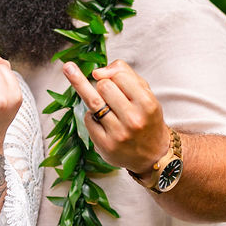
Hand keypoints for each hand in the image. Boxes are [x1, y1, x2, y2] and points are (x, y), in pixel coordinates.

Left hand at [63, 58, 169, 175]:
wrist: (154, 154)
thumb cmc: (146, 118)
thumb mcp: (145, 93)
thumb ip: (124, 74)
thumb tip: (97, 72)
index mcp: (147, 104)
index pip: (119, 76)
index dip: (113, 74)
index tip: (112, 78)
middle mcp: (134, 119)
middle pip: (104, 86)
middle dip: (103, 86)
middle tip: (110, 95)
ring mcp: (119, 133)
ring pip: (93, 101)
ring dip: (87, 91)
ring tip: (72, 72)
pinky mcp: (105, 145)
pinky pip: (88, 119)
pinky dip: (91, 116)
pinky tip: (100, 120)